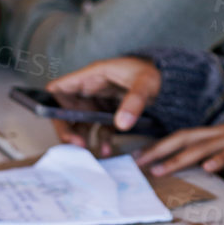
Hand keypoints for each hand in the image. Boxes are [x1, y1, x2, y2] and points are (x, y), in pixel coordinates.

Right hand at [46, 56, 160, 152]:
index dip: (51, 105)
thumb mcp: (146, 84)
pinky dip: (99, 140)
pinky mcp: (109, 113)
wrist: (172, 80)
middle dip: (67, 128)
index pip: (59, 89)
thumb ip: (133, 102)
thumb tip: (121, 124)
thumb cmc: (156, 72)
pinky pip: (97, 128)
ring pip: (80, 122)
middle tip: (75, 145)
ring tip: (87, 151)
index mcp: (92, 76)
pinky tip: (106, 150)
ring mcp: (99, 102)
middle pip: (65, 110)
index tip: (59, 124)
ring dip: (81, 137)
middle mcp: (91, 89)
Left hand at [136, 118, 223, 175]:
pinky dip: (219, 160)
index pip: (179, 137)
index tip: (134, 157)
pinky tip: (208, 169)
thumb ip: (211, 153)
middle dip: (157, 150)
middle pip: (182, 139)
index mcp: (211, 133)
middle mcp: (216, 134)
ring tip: (160, 170)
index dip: (157, 145)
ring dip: (178, 159)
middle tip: (136, 164)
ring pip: (200, 147)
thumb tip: (191, 168)